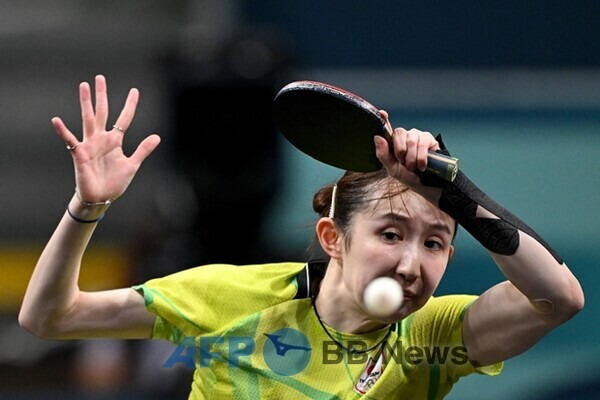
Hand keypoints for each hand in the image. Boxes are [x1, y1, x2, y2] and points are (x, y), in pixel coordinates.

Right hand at [52, 75, 160, 202]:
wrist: (100, 197)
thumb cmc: (114, 182)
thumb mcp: (132, 165)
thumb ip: (143, 150)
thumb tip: (157, 136)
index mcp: (115, 140)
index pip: (124, 118)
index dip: (130, 105)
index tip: (135, 90)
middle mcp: (101, 138)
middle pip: (102, 112)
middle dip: (101, 95)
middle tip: (99, 77)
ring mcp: (89, 144)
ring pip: (88, 119)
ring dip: (85, 103)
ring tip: (83, 86)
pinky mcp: (79, 154)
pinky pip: (70, 140)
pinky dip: (63, 131)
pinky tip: (56, 120)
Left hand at [374, 111, 440, 193]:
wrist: (425, 183)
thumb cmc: (408, 175)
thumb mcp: (392, 168)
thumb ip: (383, 154)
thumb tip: (377, 137)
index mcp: (393, 142)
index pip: (386, 128)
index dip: (384, 119)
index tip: (382, 113)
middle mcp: (404, 136)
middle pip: (399, 133)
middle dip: (401, 152)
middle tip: (404, 163)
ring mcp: (417, 136)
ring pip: (411, 140)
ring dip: (412, 158)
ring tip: (414, 167)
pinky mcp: (428, 139)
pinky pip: (423, 143)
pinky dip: (421, 157)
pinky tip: (422, 165)